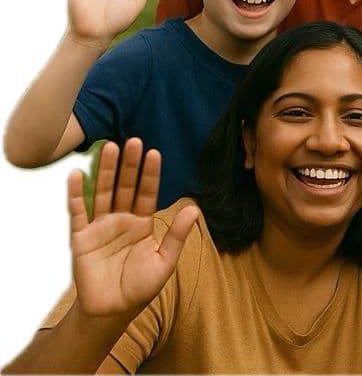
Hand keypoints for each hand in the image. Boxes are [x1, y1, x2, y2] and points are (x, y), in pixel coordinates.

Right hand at [68, 139, 198, 319]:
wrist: (112, 311)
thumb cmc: (140, 287)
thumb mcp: (165, 261)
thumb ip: (176, 235)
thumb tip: (195, 208)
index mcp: (142, 223)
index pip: (147, 193)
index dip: (150, 174)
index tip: (154, 153)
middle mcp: (121, 220)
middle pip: (125, 187)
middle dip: (129, 165)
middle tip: (133, 141)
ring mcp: (100, 227)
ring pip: (103, 193)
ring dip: (106, 171)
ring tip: (110, 148)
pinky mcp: (80, 238)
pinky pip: (78, 212)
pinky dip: (76, 194)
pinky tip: (77, 175)